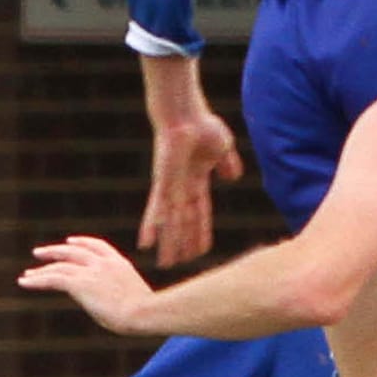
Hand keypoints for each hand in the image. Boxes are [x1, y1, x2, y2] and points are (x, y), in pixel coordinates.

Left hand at [18, 236, 162, 333]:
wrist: (144, 312)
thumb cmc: (146, 314)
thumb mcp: (135, 298)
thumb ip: (120, 295)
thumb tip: (116, 306)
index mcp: (120, 264)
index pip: (98, 246)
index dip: (82, 242)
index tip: (70, 241)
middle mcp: (104, 263)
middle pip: (73, 251)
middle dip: (55, 251)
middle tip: (39, 253)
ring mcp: (91, 272)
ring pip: (59, 267)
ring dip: (41, 270)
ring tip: (27, 274)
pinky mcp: (80, 284)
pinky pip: (53, 279)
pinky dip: (37, 280)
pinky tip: (24, 282)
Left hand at [139, 106, 243, 265]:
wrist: (184, 112)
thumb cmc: (202, 123)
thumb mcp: (223, 147)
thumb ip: (227, 164)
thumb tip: (232, 177)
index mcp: (196, 179)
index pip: (200, 211)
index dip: (201, 231)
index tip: (202, 250)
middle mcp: (180, 187)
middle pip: (183, 222)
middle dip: (182, 243)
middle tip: (178, 264)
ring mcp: (170, 186)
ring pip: (171, 223)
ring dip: (168, 244)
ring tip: (164, 264)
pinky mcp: (162, 183)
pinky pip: (157, 210)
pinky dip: (151, 228)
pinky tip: (144, 245)